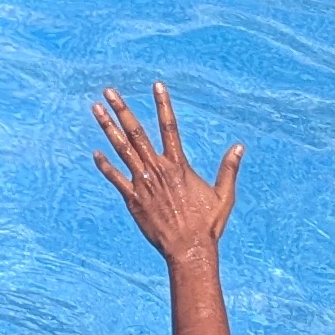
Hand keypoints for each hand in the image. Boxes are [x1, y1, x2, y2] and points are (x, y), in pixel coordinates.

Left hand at [90, 84, 243, 269]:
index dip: (163, 104)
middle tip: (109, 91)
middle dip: (122, 110)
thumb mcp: (223, 195)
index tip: (157, 85)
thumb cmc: (207, 224)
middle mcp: (157, 170)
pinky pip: (114, 179)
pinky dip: (104, 165)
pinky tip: (94, 152)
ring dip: (107, 128)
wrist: (189, 249)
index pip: (169, 127)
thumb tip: (239, 147)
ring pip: (121, 150)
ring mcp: (142, 184)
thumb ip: (229, 169)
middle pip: (137, 132)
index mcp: (178, 166)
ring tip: (95, 110)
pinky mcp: (132, 200)